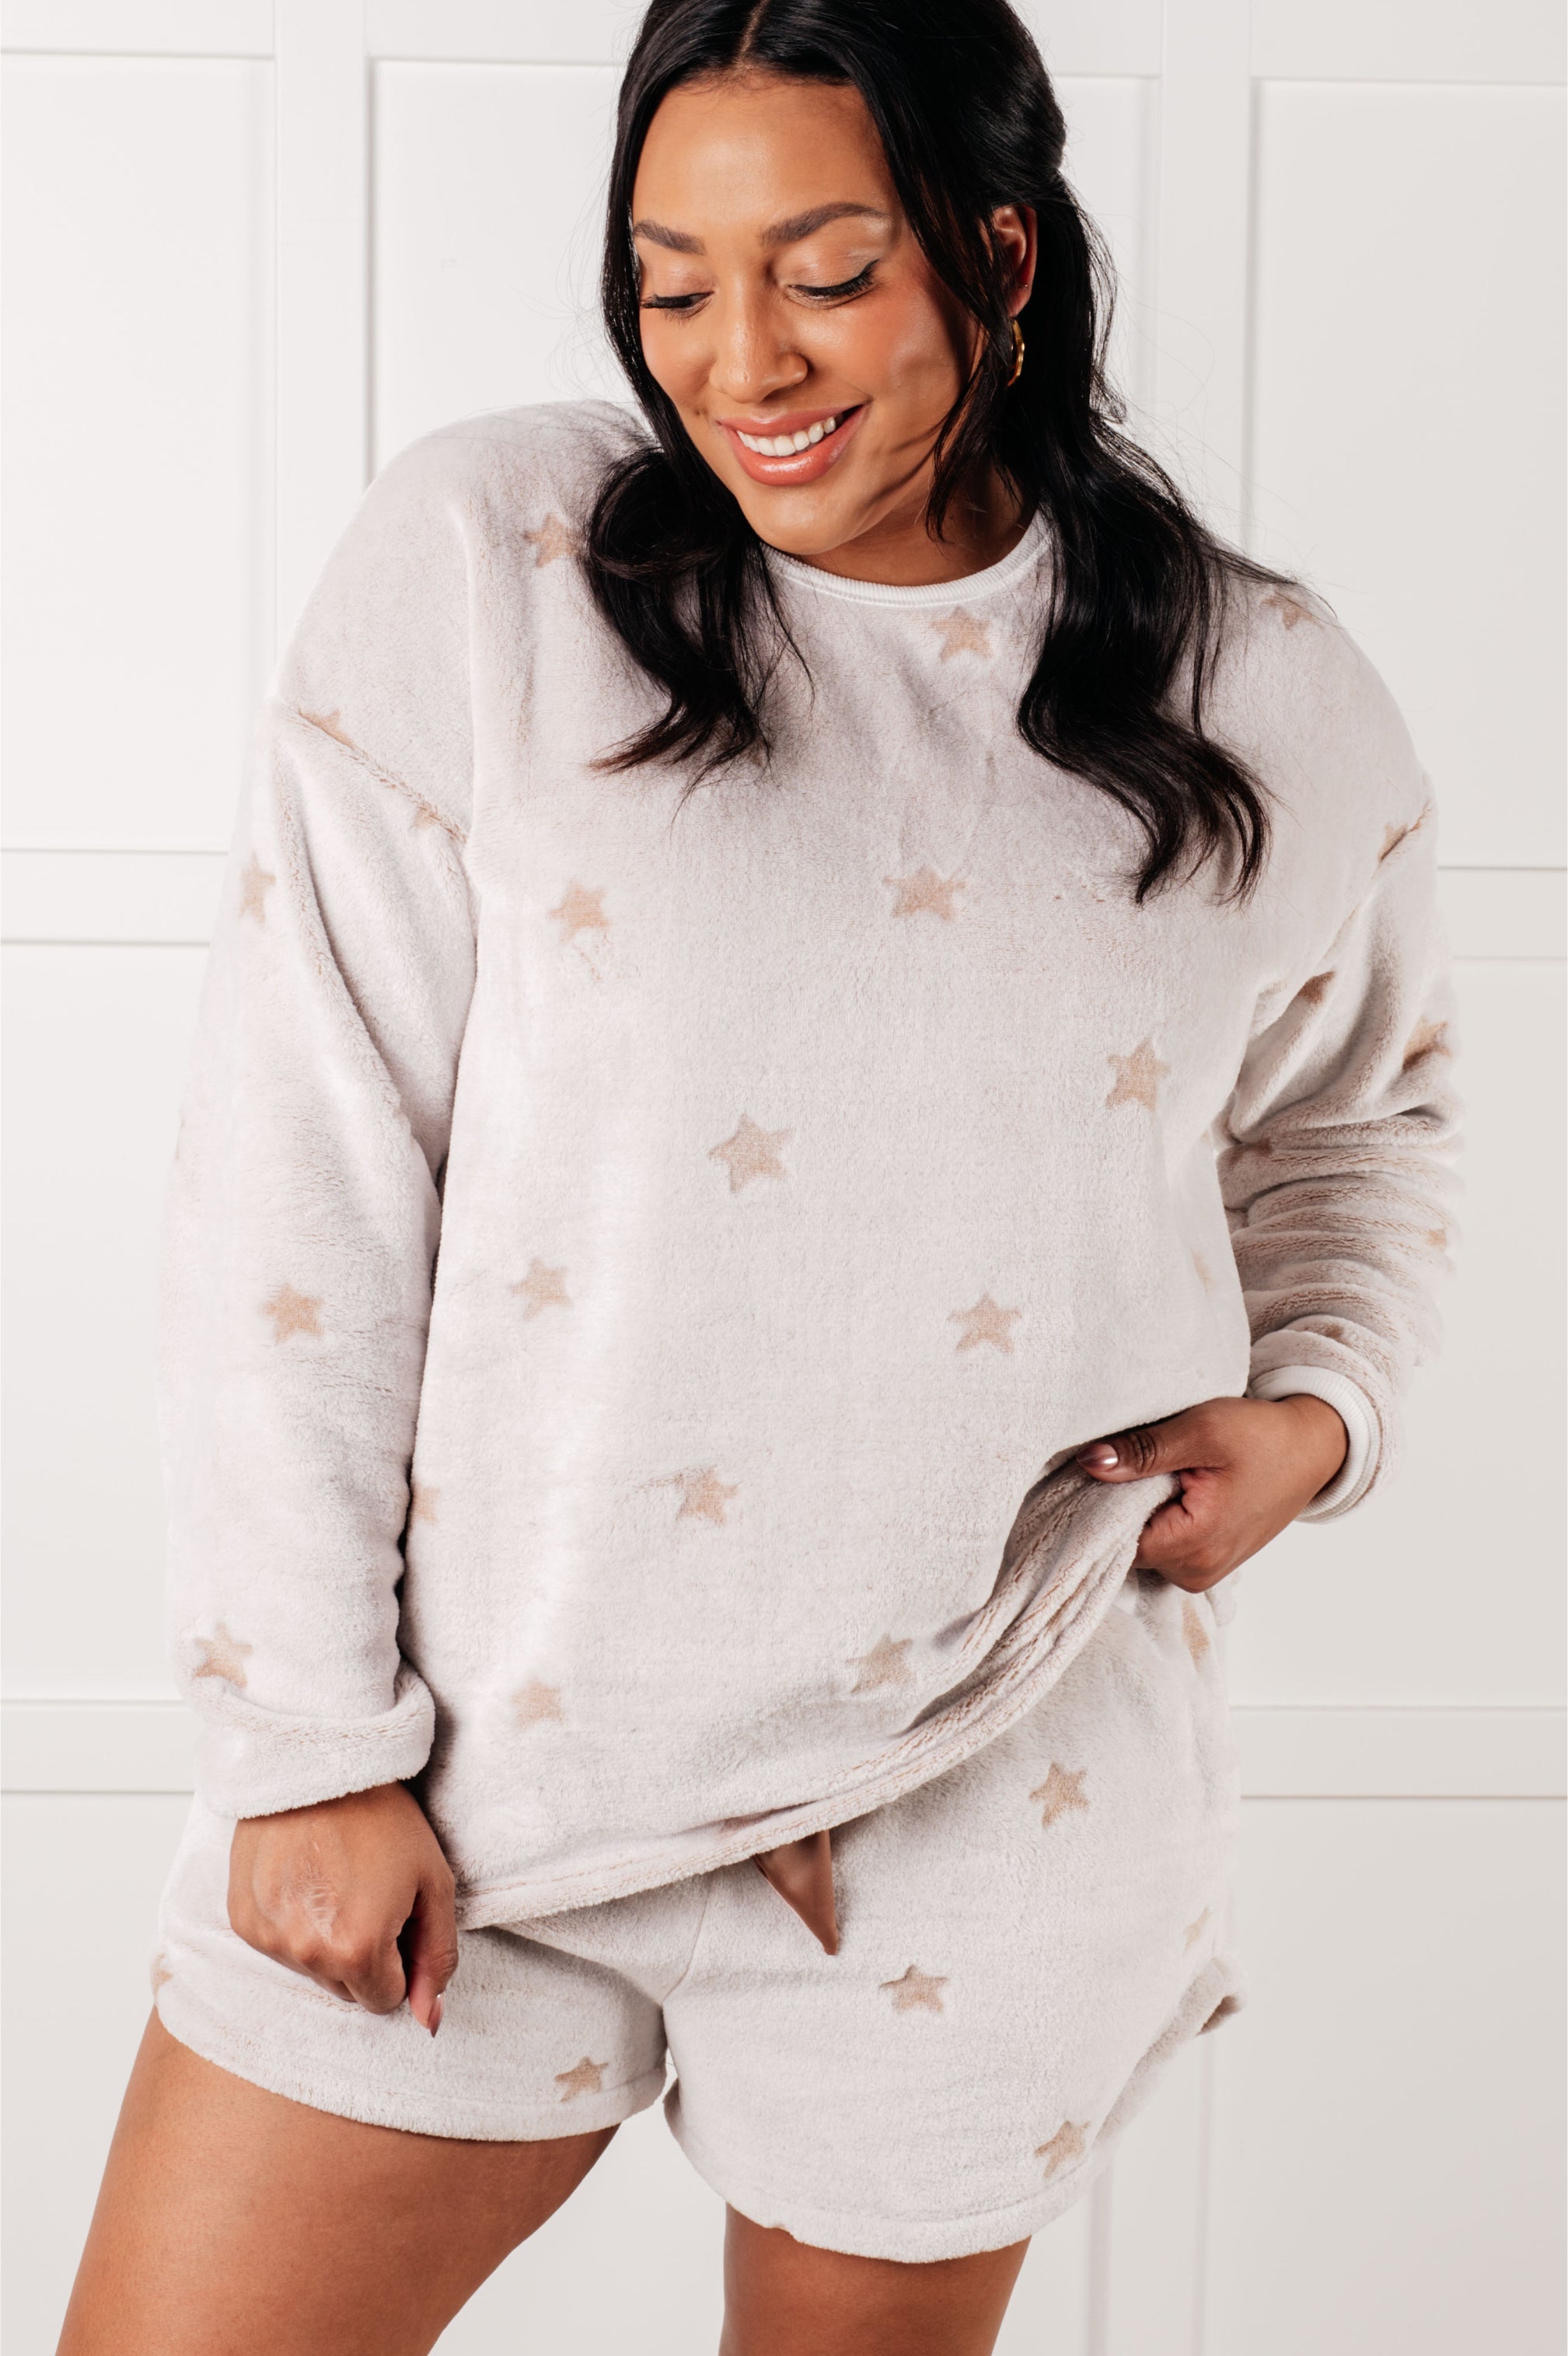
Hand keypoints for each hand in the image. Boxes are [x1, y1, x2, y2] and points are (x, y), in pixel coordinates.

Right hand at [228, 1782, 457, 2032]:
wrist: (320, 1765)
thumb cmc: (383, 1819)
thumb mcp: (434, 1883)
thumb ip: (437, 1957)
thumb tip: (430, 2021)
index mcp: (358, 1949)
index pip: (384, 2001)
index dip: (399, 1961)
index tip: (398, 1917)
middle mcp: (306, 1954)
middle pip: (347, 1989)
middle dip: (364, 1955)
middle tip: (370, 1893)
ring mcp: (268, 1937)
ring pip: (311, 1969)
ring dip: (327, 1940)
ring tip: (337, 1880)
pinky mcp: (242, 1918)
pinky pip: (278, 1946)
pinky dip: (294, 1923)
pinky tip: (306, 1878)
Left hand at [1075, 1394, 1347, 1589]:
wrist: (1311, 1450)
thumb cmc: (1263, 1437)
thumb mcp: (1202, 1430)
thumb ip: (1144, 1450)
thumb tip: (1090, 1462)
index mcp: (1195, 1546)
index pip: (1115, 1539)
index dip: (1100, 1502)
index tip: (1098, 1468)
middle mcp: (1196, 1572)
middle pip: (1126, 1545)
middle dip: (1119, 1506)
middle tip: (1129, 1462)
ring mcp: (1202, 1572)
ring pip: (1141, 1546)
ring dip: (1139, 1511)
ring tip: (1155, 1473)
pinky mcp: (1205, 1563)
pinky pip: (1161, 1546)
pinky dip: (1156, 1518)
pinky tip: (1165, 1489)